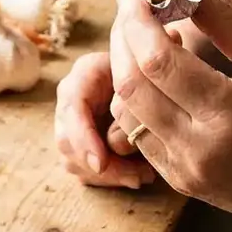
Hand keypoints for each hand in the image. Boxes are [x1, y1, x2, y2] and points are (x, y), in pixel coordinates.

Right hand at [54, 50, 156, 188]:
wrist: (147, 74)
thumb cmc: (148, 67)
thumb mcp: (149, 63)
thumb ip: (151, 69)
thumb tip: (165, 53)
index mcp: (86, 73)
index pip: (72, 105)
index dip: (82, 136)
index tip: (101, 163)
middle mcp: (72, 98)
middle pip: (67, 139)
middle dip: (97, 165)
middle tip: (134, 177)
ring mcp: (73, 122)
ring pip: (73, 159)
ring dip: (107, 175)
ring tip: (143, 176)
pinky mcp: (80, 143)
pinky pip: (83, 170)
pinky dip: (109, 178)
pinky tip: (139, 177)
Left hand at [108, 0, 231, 231]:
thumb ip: (226, 24)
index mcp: (230, 115)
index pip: (159, 61)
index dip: (137, 19)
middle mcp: (197, 148)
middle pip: (131, 83)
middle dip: (122, 35)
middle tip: (131, 4)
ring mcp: (182, 169)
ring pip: (124, 107)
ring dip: (124, 64)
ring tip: (146, 36)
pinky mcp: (175, 179)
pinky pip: (136, 130)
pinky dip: (135, 94)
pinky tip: (155, 73)